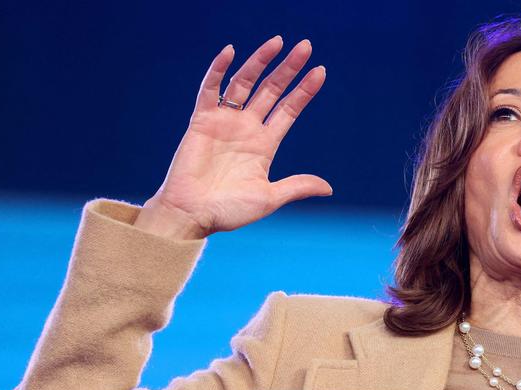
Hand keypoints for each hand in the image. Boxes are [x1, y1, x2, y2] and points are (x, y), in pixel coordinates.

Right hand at [135, 36, 331, 239]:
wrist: (192, 215)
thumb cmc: (229, 210)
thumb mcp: (268, 198)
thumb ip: (296, 187)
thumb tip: (328, 187)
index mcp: (265, 145)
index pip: (289, 110)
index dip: (304, 91)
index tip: (321, 71)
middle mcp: (246, 128)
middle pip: (271, 90)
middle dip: (288, 68)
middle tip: (306, 46)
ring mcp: (224, 121)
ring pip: (245, 83)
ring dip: (260, 62)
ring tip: (278, 43)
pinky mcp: (202, 120)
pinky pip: (210, 89)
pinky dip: (218, 70)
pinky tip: (231, 52)